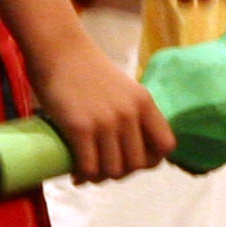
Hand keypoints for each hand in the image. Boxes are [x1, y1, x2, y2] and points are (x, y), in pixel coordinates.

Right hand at [31, 32, 175, 182]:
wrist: (59, 50)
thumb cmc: (87, 68)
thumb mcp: (123, 88)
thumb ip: (131, 111)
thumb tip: (129, 144)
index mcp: (144, 103)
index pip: (166, 146)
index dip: (151, 159)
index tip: (132, 159)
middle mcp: (130, 114)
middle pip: (137, 164)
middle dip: (121, 172)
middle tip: (104, 167)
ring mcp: (106, 122)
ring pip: (114, 170)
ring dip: (101, 177)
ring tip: (89, 172)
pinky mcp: (81, 128)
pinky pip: (90, 167)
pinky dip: (83, 176)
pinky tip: (76, 173)